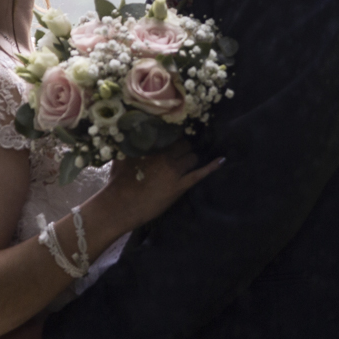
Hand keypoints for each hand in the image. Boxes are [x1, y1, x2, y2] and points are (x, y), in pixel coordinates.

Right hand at [103, 143, 224, 230]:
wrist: (119, 206)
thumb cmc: (116, 182)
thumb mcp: (121, 157)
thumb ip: (129, 144)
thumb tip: (129, 133)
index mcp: (151, 146)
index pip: (171, 134)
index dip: (175, 134)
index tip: (176, 134)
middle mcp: (165, 155)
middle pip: (184, 144)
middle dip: (184, 147)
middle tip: (181, 151)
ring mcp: (174, 171)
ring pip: (192, 157)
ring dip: (191, 158)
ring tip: (188, 162)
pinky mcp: (179, 186)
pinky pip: (199, 174)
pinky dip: (211, 167)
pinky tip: (221, 160)